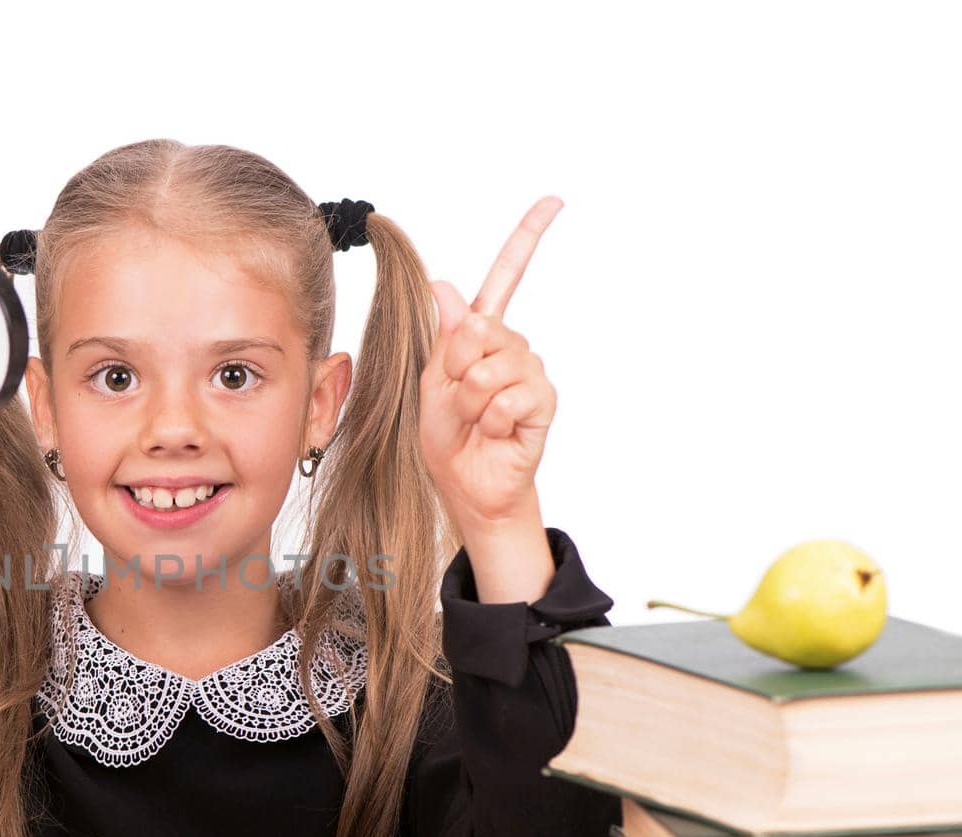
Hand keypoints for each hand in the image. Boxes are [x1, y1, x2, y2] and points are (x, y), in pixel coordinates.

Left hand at [419, 197, 561, 533]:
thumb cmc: (449, 435)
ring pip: (490, 369)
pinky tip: (496, 431)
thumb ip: (445, 336)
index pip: (506, 277)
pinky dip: (492, 419)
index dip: (527, 238)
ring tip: (475, 420)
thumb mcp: (432, 380)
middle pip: (477, 331)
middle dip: (453, 370)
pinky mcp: (543, 402)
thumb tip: (444, 284)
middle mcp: (512, 346)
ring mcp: (530, 372)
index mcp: (481, 336)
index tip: (553, 201)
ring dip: (469, 402)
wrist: (467, 484)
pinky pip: (511, 398)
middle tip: (457, 400)